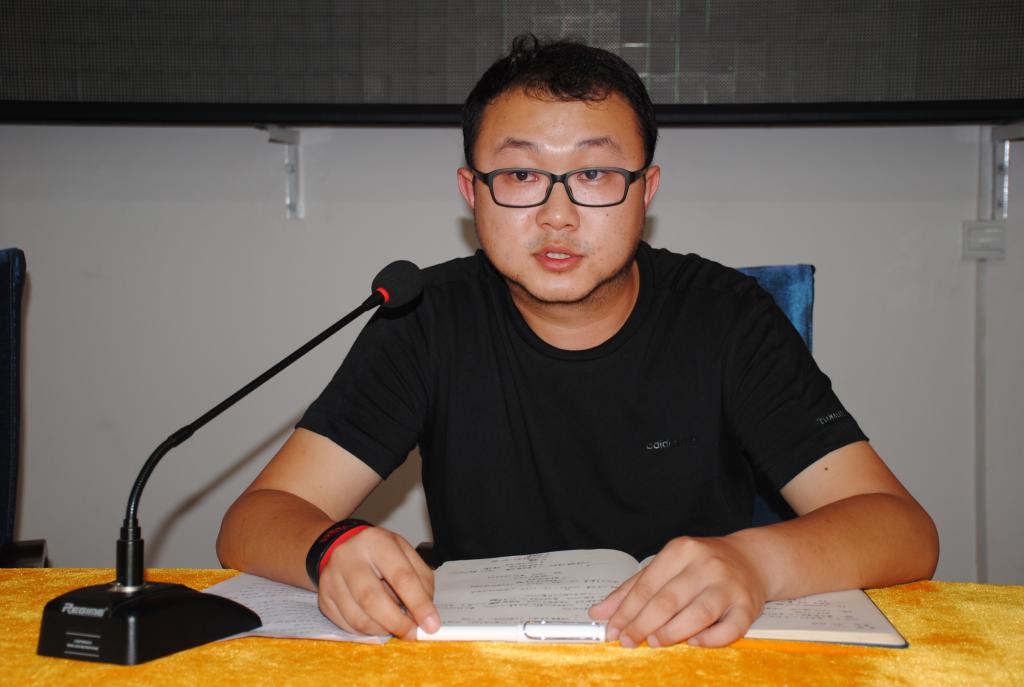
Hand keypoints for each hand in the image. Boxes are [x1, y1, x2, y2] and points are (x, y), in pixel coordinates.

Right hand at [316, 526, 439, 638]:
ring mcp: (332, 578)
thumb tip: (426, 613)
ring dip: (382, 629)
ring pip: (358, 618)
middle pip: (372, 599)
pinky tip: (376, 622)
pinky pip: (347, 626)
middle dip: (397, 623)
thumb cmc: (379, 552)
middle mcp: (349, 558)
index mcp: (376, 542)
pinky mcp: (324, 598)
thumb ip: (421, 579)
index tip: (431, 624)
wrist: (342, 546)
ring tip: (394, 624)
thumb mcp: (405, 552)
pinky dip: (367, 631)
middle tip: (412, 633)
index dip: (418, 604)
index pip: (401, 576)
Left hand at [589, 536, 767, 647]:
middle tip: (629, 641)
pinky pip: (729, 629)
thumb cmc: (701, 566)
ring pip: (697, 613)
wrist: (752, 559)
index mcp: (681, 550)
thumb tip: (599, 613)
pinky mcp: (748, 606)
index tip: (613, 630)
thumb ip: (632, 589)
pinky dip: (709, 639)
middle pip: (668, 599)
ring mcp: (729, 585)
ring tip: (654, 642)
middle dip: (643, 624)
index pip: (647, 584)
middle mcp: (706, 564)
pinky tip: (693, 642)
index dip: (626, 610)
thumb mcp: (666, 566)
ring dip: (672, 632)